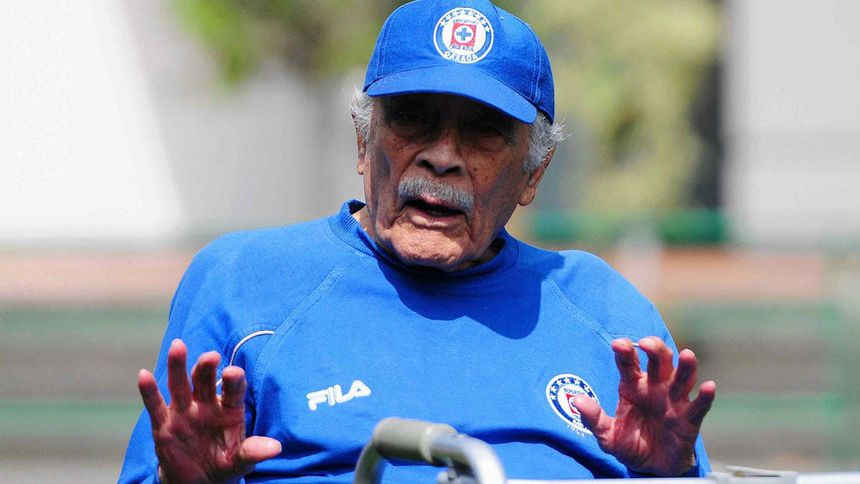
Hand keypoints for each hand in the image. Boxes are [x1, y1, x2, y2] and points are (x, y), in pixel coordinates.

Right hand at [137, 339, 281, 482]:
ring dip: (178, 366)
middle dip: (207, 368)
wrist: (198, 480)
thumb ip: (252, 452)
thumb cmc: (224, 463)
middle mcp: (206, 405)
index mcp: (229, 409)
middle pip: (205, 381)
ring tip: (177, 346)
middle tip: (211, 356)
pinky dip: (149, 391)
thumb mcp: (240, 461)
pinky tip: (143, 374)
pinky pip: (155, 406)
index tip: (233, 372)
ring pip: (180, 385)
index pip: (233, 390)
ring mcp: (184, 412)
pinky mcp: (164, 425)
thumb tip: (276, 448)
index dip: (233, 380)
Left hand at [572, 337, 715, 475]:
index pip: (629, 363)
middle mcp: (655, 388)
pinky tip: (709, 386)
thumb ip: (594, 418)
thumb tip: (576, 401)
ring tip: (687, 354)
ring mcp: (674, 401)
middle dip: (654, 349)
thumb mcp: (607, 435)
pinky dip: (704, 397)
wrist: (650, 467)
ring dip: (685, 367)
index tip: (618, 344)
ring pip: (682, 378)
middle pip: (658, 361)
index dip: (625, 351)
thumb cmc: (629, 443)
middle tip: (647, 344)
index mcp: (633, 386)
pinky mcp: (689, 420)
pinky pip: (699, 406)